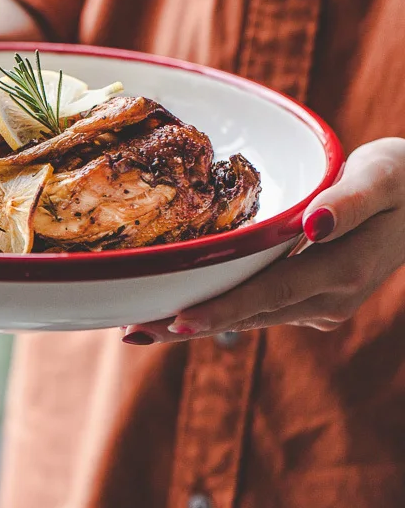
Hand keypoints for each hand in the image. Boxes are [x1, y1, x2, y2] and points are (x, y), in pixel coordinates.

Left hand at [122, 137, 404, 344]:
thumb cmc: (402, 180)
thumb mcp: (382, 176)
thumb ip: (350, 201)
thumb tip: (314, 223)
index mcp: (343, 271)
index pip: (270, 293)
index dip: (222, 308)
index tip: (176, 320)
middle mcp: (328, 300)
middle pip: (248, 314)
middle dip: (189, 324)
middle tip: (131, 331)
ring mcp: (320, 306)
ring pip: (248, 317)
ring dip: (195, 324)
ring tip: (139, 328)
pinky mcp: (310, 300)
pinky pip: (257, 308)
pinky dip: (218, 311)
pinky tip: (179, 314)